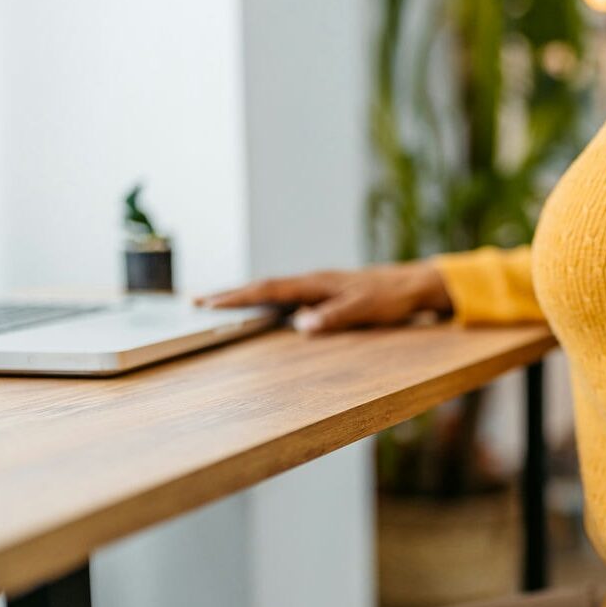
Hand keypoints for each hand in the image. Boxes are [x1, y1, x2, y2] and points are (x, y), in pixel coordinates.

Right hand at [197, 261, 451, 333]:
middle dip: (228, 294)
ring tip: (212, 304)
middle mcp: (310, 281)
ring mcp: (314, 287)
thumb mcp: (364, 309)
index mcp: (315, 283)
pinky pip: (284, 296)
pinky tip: (254, 309)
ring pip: (270, 291)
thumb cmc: (389, 297)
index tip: (210, 304)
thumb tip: (300, 325)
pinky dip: (262, 301)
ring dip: (242, 297)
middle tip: (194, 302)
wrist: (411, 284)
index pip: (269, 290)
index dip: (238, 297)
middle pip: (261, 287)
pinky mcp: (321, 294)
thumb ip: (334, 317)